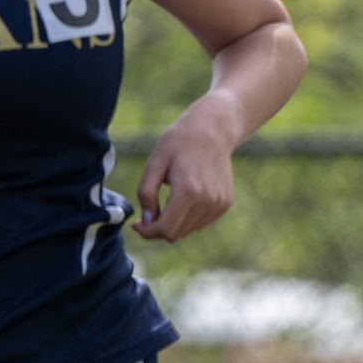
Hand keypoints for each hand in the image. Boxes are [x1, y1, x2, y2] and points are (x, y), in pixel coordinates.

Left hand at [133, 94, 237, 242]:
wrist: (214, 129)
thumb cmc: (179, 142)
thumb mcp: (155, 163)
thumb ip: (147, 194)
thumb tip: (147, 222)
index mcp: (188, 191)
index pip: (165, 229)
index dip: (147, 232)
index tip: (137, 224)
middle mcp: (207, 200)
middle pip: (176, 234)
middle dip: (159, 228)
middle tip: (150, 211)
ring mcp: (219, 203)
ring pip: (188, 230)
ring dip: (175, 222)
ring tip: (170, 198)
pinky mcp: (225, 203)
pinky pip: (200, 223)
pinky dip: (189, 216)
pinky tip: (187, 195)